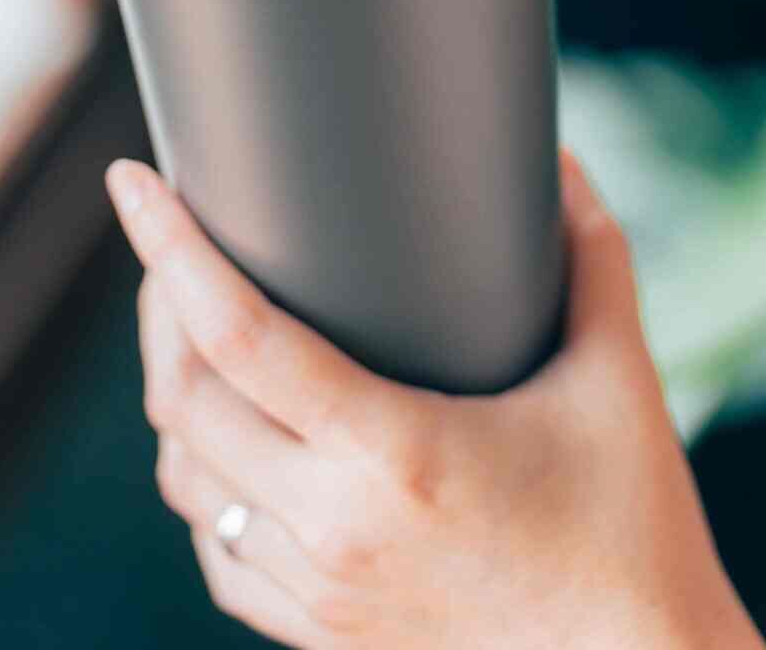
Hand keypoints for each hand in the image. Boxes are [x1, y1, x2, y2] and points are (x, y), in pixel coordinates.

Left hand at [106, 154, 763, 649]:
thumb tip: (564, 162)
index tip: (132, 182)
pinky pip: (217, 553)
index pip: (237, 333)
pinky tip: (225, 443)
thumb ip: (590, 255)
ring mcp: (320, 591)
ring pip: (185, 479)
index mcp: (394, 454)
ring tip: (190, 329)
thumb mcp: (619, 377)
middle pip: (185, 400)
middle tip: (172, 242)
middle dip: (159, 306)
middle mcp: (335, 527)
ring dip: (172, 396)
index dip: (169, 248)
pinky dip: (202, 484)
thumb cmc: (633, 528)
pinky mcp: (323, 635)